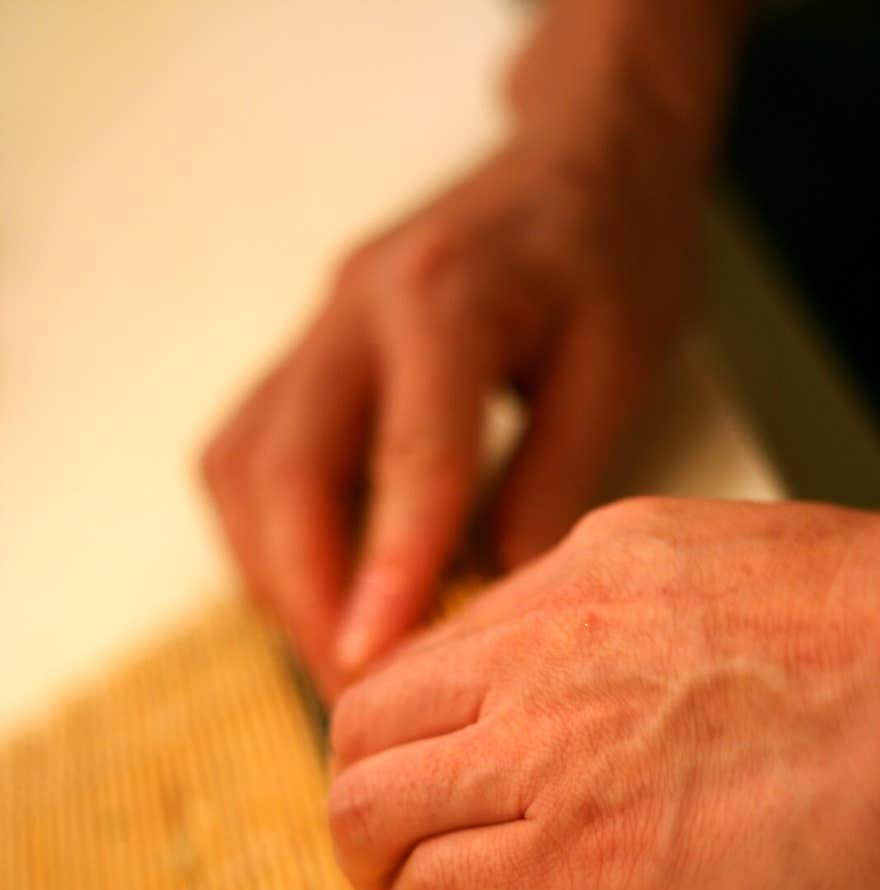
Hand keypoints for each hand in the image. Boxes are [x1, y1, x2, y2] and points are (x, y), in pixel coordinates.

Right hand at [199, 3, 726, 697]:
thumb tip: (493, 608)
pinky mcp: (308, 353)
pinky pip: (248, 460)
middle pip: (284, 469)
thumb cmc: (614, 252)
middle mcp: (357, 307)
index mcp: (448, 296)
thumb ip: (551, 483)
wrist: (580, 155)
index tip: (374, 667)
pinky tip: (320, 588)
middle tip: (354, 693)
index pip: (407, 454)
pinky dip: (271, 540)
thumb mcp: (616, 366)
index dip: (388, 569)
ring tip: (335, 656)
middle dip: (307, 596)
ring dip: (276, 576)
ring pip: (243, 470)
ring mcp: (319, 327)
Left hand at [328, 498, 879, 889]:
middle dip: (362, 784)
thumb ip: (632, 609)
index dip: (411, 724)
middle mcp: (539, 652)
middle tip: (390, 834)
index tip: (426, 767)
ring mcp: (547, 750)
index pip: (433, 651)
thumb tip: (590, 667)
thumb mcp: (730, 567)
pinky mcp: (578, 852)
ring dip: (371, 858)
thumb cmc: (876, 638)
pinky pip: (436, 884)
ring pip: (368, 804)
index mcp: (584, 573)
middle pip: (366, 719)